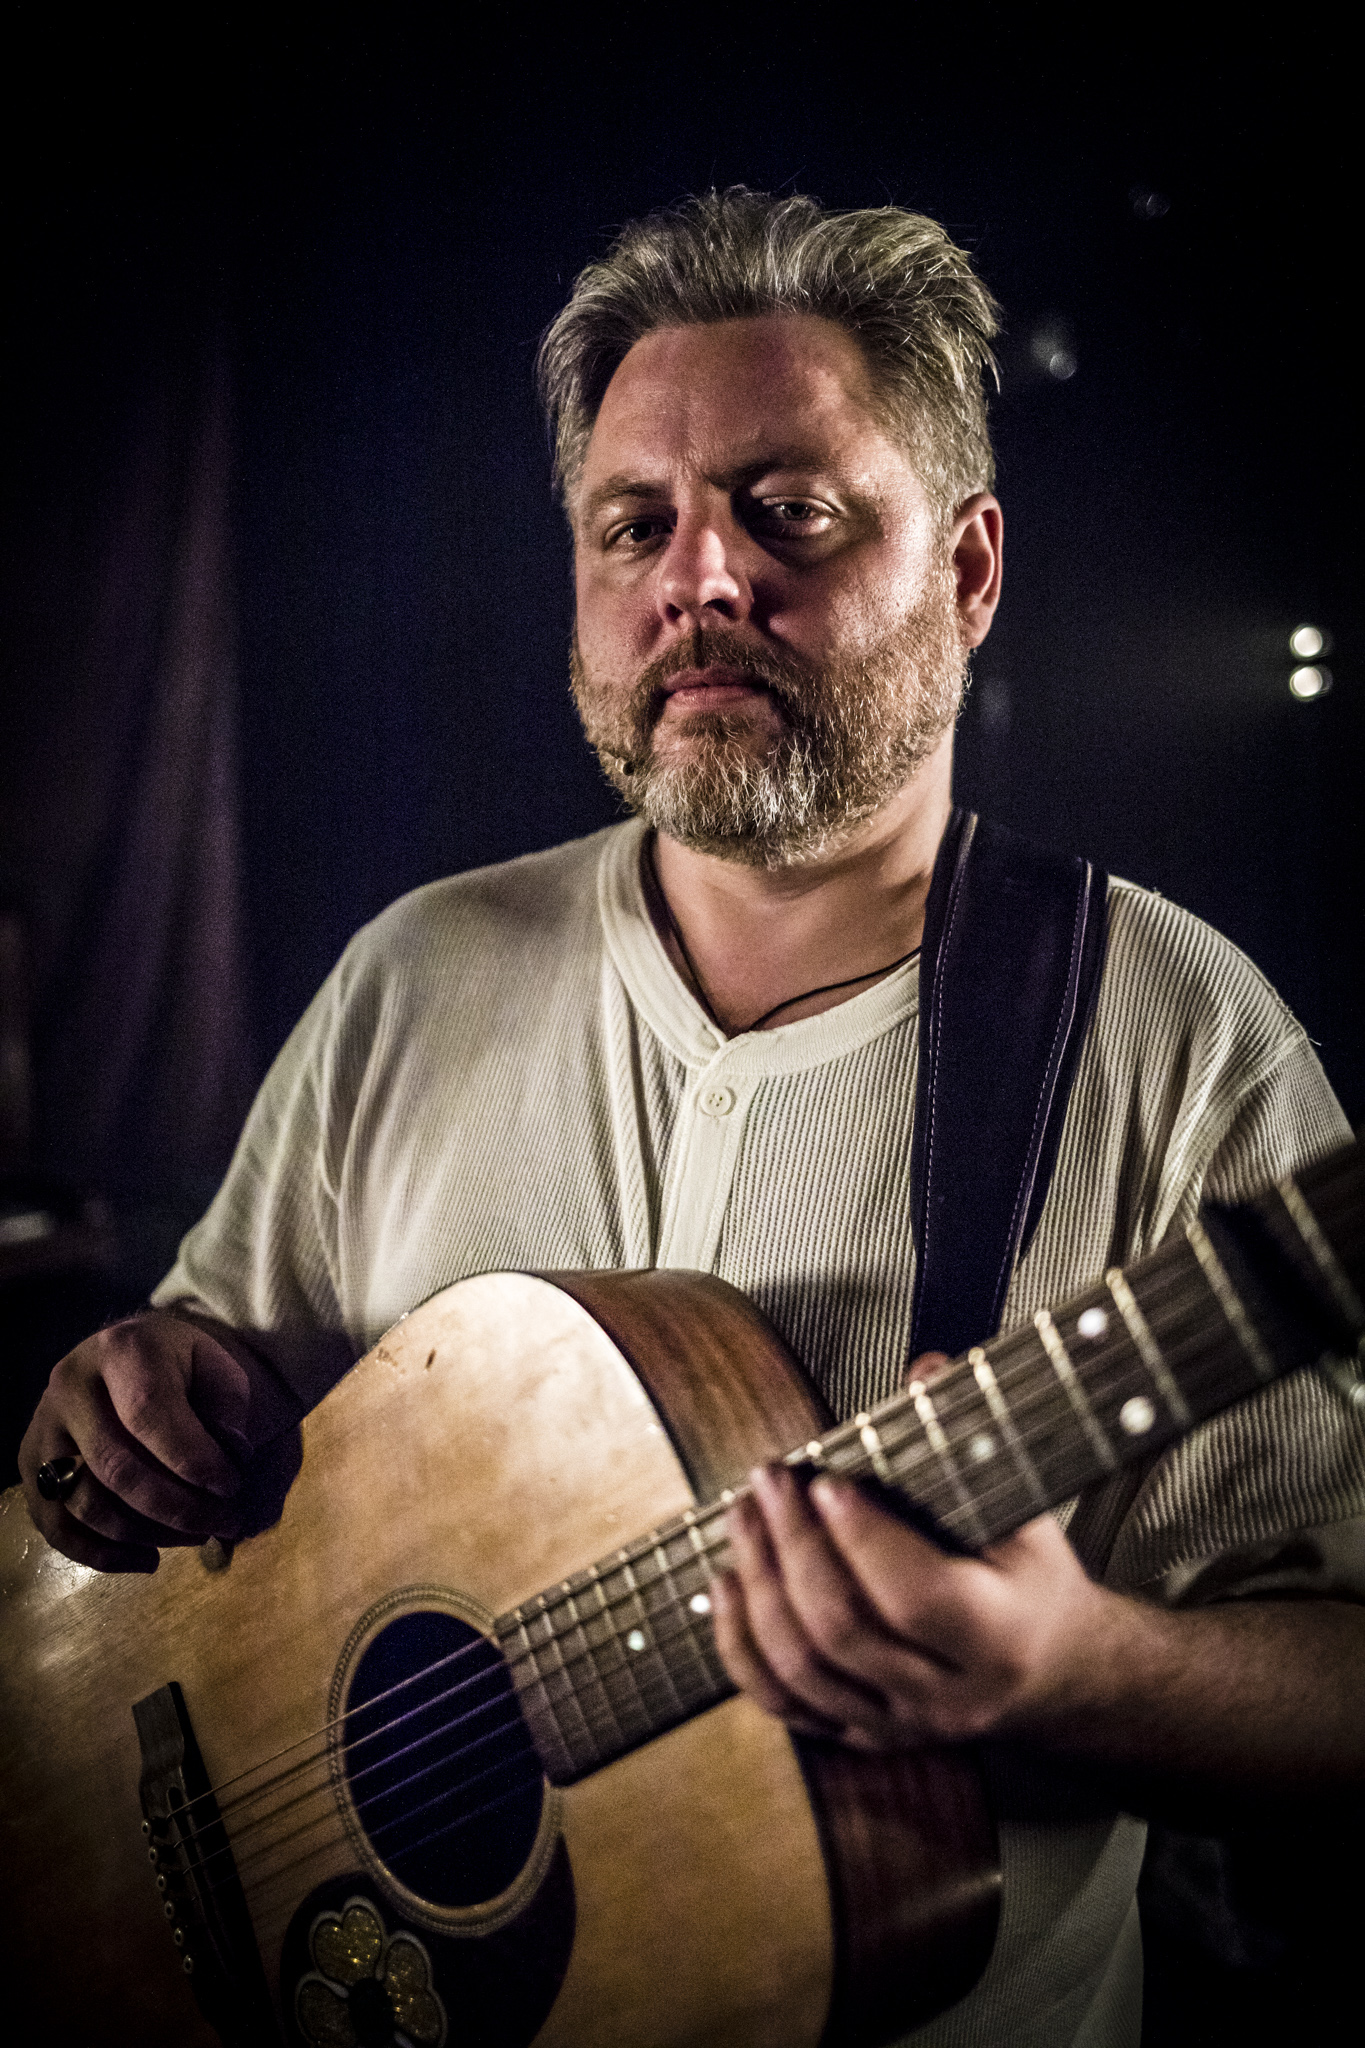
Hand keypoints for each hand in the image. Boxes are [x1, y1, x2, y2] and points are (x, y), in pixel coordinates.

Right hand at [19, 1312, 251, 1573]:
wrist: (126, 1359)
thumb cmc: (179, 1368)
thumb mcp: (215, 1367)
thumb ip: (227, 1408)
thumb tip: (229, 1457)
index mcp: (119, 1350)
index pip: (149, 1413)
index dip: (192, 1459)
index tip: (231, 1487)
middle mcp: (69, 1386)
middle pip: (117, 1467)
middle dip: (177, 1507)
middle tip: (223, 1523)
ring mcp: (42, 1428)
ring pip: (86, 1503)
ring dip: (147, 1534)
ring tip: (196, 1536)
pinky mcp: (31, 1467)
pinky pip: (56, 1526)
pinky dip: (102, 1555)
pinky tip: (147, 1560)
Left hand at [712, 1458, 1115, 1752]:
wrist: (1055, 1672)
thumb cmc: (1031, 1578)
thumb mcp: (1028, 1512)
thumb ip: (975, 1443)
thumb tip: (924, 1371)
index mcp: (999, 1635)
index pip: (916, 1596)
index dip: (861, 1537)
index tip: (823, 1479)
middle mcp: (948, 1695)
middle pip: (844, 1630)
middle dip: (794, 1546)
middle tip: (769, 1480)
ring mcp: (900, 1723)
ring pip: (803, 1670)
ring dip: (759, 1587)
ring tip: (742, 1517)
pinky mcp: (861, 1732)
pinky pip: (783, 1703)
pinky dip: (742, 1646)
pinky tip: (727, 1586)